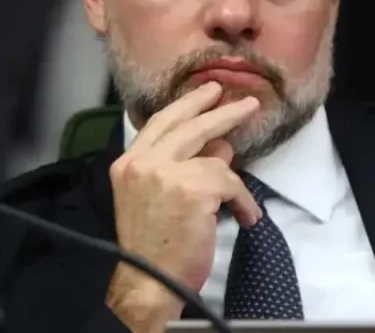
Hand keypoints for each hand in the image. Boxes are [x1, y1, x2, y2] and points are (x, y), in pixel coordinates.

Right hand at [105, 82, 262, 331]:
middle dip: (221, 111)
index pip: (161, 123)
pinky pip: (231, 184)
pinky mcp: (194, 190)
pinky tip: (246, 216)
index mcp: (128, 163)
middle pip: (189, 125)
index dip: (187, 105)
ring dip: (234, 175)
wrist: (148, 281)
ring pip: (215, 155)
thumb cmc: (152, 246)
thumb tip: (218, 147)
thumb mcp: (154, 197)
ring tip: (243, 193)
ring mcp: (167, 174)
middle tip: (246, 103)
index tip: (208, 93)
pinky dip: (244, 201)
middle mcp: (143, 163)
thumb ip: (179, 167)